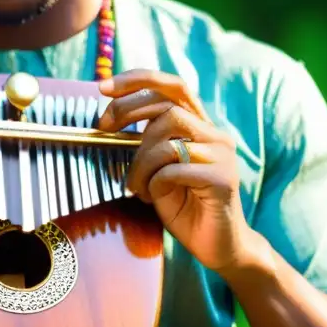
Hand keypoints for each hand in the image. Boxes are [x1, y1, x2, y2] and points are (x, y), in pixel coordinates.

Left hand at [97, 69, 254, 273]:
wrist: (219, 247)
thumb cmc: (184, 207)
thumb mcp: (158, 168)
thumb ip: (147, 142)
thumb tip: (111, 116)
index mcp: (200, 126)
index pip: (173, 86)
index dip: (138, 80)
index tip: (103, 87)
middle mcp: (215, 135)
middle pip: (168, 105)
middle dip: (128, 111)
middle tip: (103, 128)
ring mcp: (222, 155)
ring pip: (167, 138)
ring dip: (140, 161)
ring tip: (136, 185)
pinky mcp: (223, 179)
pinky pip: (174, 170)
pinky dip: (154, 183)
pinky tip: (152, 197)